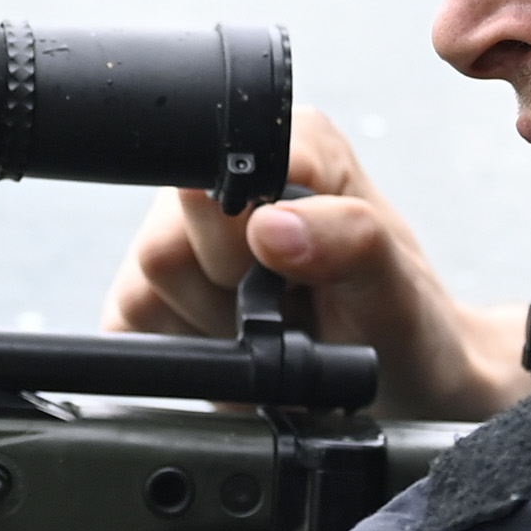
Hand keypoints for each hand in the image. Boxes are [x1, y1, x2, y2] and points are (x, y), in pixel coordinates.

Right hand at [106, 107, 530, 422]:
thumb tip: (270, 226)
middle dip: (229, 298)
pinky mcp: (148, 296)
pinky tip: (237, 349)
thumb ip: (348, 241)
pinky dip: (186, 358)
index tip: (293, 275)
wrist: (400, 385)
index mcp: (287, 145)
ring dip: (212, 333)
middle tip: (291, 312)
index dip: (245, 240)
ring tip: (271, 329)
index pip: (213, 173)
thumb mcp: (394, 288)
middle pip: (165, 242)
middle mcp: (220, 179)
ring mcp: (176, 236)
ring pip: (143, 288)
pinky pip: (127, 328)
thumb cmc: (403, 323)